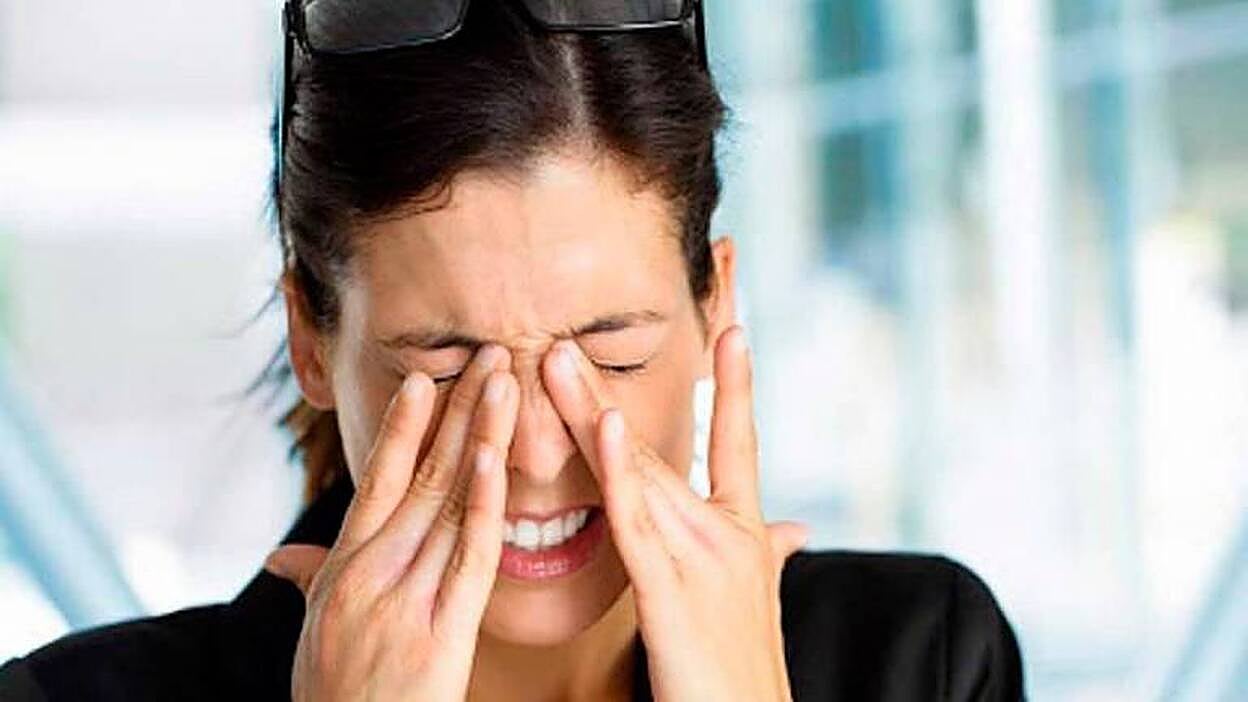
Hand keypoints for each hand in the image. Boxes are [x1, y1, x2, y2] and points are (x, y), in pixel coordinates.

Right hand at [263, 346, 518, 701]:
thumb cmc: (332, 695)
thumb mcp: (313, 632)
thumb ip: (311, 582)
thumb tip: (280, 558)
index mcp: (346, 565)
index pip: (377, 479)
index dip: (405, 427)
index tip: (429, 378)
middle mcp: (372, 569)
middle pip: (422, 475)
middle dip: (460, 412)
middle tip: (491, 355)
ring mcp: (406, 596)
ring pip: (450, 502)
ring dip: (479, 437)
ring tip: (505, 381)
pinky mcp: (442, 631)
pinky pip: (468, 559)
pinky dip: (481, 506)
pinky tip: (494, 461)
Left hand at [543, 325, 807, 701]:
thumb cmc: (742, 673)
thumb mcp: (760, 599)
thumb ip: (771, 553)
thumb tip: (798, 529)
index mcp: (744, 535)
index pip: (738, 444)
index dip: (736, 387)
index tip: (732, 328)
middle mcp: (727, 535)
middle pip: (662, 447)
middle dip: (608, 391)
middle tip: (567, 337)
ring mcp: (702, 559)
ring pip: (639, 472)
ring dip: (593, 413)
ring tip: (557, 359)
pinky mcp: (672, 592)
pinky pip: (638, 523)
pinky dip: (621, 471)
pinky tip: (607, 427)